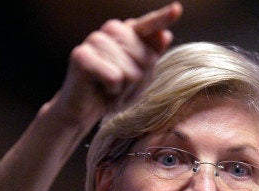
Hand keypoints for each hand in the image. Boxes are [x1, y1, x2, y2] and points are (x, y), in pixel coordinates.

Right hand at [48, 2, 182, 125]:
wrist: (83, 112)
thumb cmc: (112, 92)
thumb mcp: (138, 76)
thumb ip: (150, 56)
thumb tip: (165, 35)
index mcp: (125, 34)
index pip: (147, 25)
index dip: (162, 18)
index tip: (177, 9)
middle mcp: (109, 31)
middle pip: (144, 56)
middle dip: (137, 78)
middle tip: (119, 85)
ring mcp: (94, 40)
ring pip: (129, 70)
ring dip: (123, 87)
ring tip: (108, 88)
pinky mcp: (81, 56)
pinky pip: (114, 77)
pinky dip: (112, 90)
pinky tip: (100, 89)